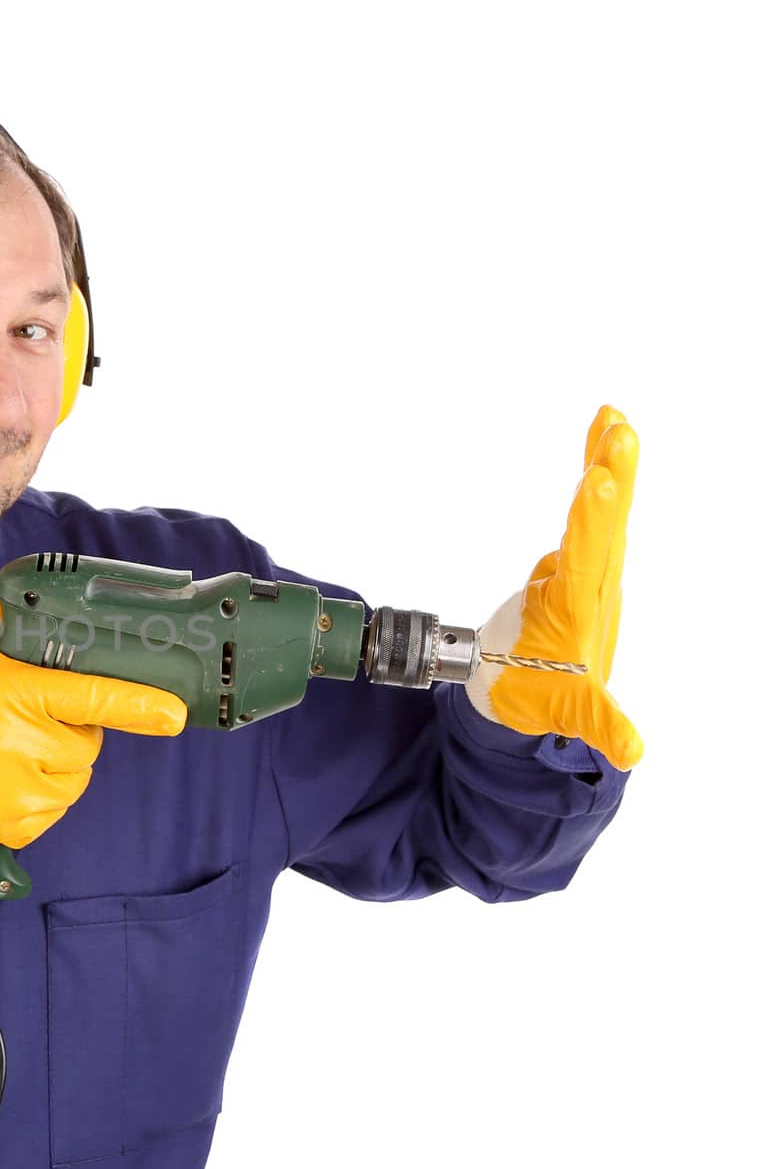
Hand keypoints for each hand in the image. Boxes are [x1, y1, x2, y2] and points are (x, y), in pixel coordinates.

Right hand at [0, 596, 187, 845]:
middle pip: (85, 742)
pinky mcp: (1, 822)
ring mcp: (11, 788)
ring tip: (13, 748)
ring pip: (71, 780)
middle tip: (29, 716)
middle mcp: (20, 742)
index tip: (174, 715)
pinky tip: (3, 778)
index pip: (93, 697)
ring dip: (57, 765)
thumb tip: (34, 614)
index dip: (140, 706)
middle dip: (70, 729)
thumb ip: (3, 623)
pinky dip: (36, 798)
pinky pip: (46, 815)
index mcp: (15, 692)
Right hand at [466, 405, 642, 770]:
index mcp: (582, 613)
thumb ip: (603, 726)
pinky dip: (591, 472)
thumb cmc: (545, 701)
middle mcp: (591, 585)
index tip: (599, 483)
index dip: (592, 522)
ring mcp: (584, 571)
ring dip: (606, 463)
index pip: (590, 560)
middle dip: (610, 478)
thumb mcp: (573, 717)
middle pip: (604, 525)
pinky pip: (585, 511)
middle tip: (617, 431)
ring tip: (613, 418)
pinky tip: (600, 434)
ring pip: (600, 512)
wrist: (535, 698)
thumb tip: (633, 750)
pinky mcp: (570, 563)